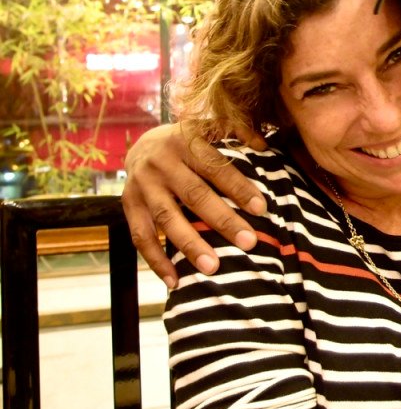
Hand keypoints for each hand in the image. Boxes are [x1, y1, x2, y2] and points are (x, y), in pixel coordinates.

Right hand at [122, 121, 266, 287]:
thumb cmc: (188, 141)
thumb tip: (263, 145)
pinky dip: (156, 260)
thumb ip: (236, 131)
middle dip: (222, 221)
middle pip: (195, 195)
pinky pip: (141, 237)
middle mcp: (161, 163)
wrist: (140, 144)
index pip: (216, 167)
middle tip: (248, 242)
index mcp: (184, 141)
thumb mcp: (208, 127)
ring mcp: (142, 186)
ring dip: (190, 245)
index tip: (261, 209)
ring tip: (213, 267)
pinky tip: (175, 280)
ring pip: (168, 218)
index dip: (238, 187)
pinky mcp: (128, 205)